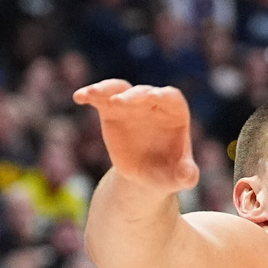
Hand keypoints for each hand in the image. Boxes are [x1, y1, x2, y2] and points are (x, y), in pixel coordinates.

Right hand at [73, 80, 199, 193]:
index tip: (154, 96)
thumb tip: (188, 175)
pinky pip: (100, 98)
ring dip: (107, 89)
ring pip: (120, 89)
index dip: (163, 96)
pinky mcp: (111, 110)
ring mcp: (131, 105)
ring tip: (93, 94)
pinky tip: (79, 97)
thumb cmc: (167, 173)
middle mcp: (153, 104)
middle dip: (133, 96)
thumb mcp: (179, 178)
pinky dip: (91, 95)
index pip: (171, 98)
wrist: (145, 176)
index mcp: (175, 114)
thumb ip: (186, 175)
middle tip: (120, 102)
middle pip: (144, 92)